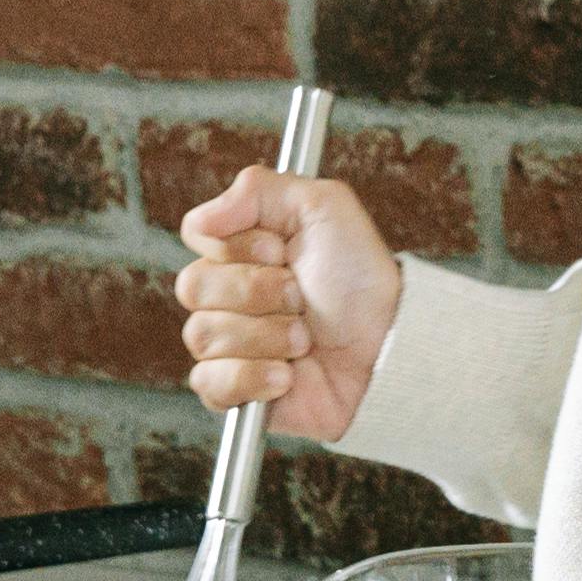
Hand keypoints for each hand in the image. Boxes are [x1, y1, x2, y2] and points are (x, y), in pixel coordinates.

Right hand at [177, 169, 402, 440]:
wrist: (388, 349)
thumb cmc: (361, 280)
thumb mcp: (324, 207)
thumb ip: (258, 190)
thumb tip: (201, 221)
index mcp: (243, 248)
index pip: (198, 233)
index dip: (239, 244)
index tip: (281, 249)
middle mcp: (228, 293)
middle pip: (194, 285)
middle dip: (258, 291)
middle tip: (301, 299)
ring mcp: (228, 343)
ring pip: (203, 335)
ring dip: (266, 335)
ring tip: (304, 339)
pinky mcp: (232, 390)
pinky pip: (209, 382)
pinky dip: (254, 376)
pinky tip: (288, 375)